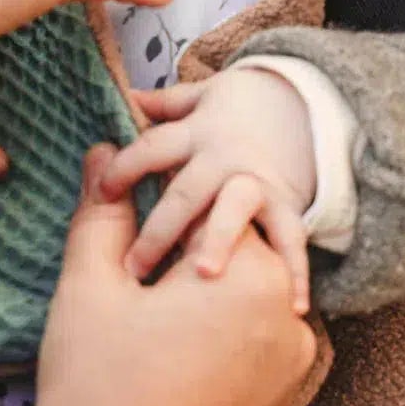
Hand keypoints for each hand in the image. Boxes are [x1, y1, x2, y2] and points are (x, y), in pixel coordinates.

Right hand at [30, 144, 320, 405]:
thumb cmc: (99, 395)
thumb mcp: (89, 290)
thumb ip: (101, 213)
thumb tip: (102, 152)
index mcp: (253, 273)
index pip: (212, 203)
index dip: (160, 211)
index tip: (125, 233)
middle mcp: (292, 314)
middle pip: (235, 250)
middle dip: (184, 254)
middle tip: (128, 285)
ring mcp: (296, 364)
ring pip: (246, 298)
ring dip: (203, 297)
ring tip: (145, 327)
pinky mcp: (285, 403)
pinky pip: (256, 343)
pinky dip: (220, 338)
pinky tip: (170, 360)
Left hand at [101, 70, 315, 312]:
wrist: (302, 108)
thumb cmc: (236, 113)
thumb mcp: (200, 100)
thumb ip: (162, 106)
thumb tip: (122, 98)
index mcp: (196, 134)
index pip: (154, 148)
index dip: (126, 167)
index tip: (102, 192)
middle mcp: (223, 159)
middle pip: (187, 190)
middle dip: (161, 228)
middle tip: (134, 268)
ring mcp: (255, 183)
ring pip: (234, 212)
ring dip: (219, 241)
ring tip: (204, 276)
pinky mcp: (285, 206)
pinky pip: (290, 240)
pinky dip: (295, 273)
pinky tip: (293, 307)